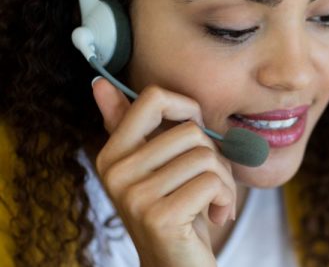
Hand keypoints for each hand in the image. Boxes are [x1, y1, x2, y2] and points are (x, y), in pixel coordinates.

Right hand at [92, 79, 235, 266]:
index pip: (153, 98)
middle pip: (191, 131)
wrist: (177, 265)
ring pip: (206, 157)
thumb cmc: (177, 208)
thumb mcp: (156, 166)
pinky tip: (216, 216)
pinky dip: (225, 199)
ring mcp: (133, 195)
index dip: (188, 109)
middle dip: (214, 157)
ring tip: (211, 202)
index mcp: (113, 154)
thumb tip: (99, 84)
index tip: (195, 135)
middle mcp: (115, 173)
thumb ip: (132, 126)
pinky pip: (212, 183)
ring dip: (223, 181)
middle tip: (207, 184)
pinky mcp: (158, 216)